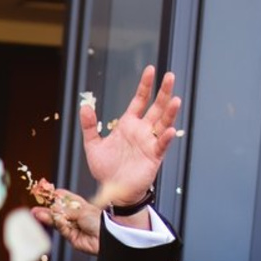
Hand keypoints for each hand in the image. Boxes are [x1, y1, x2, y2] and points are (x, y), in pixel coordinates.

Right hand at [30, 181, 102, 256]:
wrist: (107, 236)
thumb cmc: (100, 221)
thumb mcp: (82, 211)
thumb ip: (66, 210)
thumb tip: (53, 208)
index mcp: (80, 206)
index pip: (65, 199)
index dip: (56, 197)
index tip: (46, 194)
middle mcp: (75, 216)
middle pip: (58, 211)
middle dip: (47, 209)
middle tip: (36, 208)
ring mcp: (73, 227)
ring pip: (57, 221)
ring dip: (47, 217)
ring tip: (38, 214)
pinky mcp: (71, 237)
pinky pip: (62, 230)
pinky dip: (58, 224)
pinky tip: (54, 219)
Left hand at [79, 66, 180, 208]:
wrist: (112, 190)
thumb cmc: (106, 169)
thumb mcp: (93, 145)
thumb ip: (89, 126)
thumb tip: (84, 106)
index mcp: (128, 124)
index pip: (139, 100)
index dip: (145, 86)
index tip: (150, 70)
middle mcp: (142, 130)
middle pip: (156, 107)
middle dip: (163, 92)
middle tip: (170, 76)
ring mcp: (149, 143)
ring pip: (163, 123)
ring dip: (170, 112)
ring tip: (175, 99)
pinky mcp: (154, 157)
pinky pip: (162, 145)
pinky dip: (166, 138)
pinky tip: (169, 130)